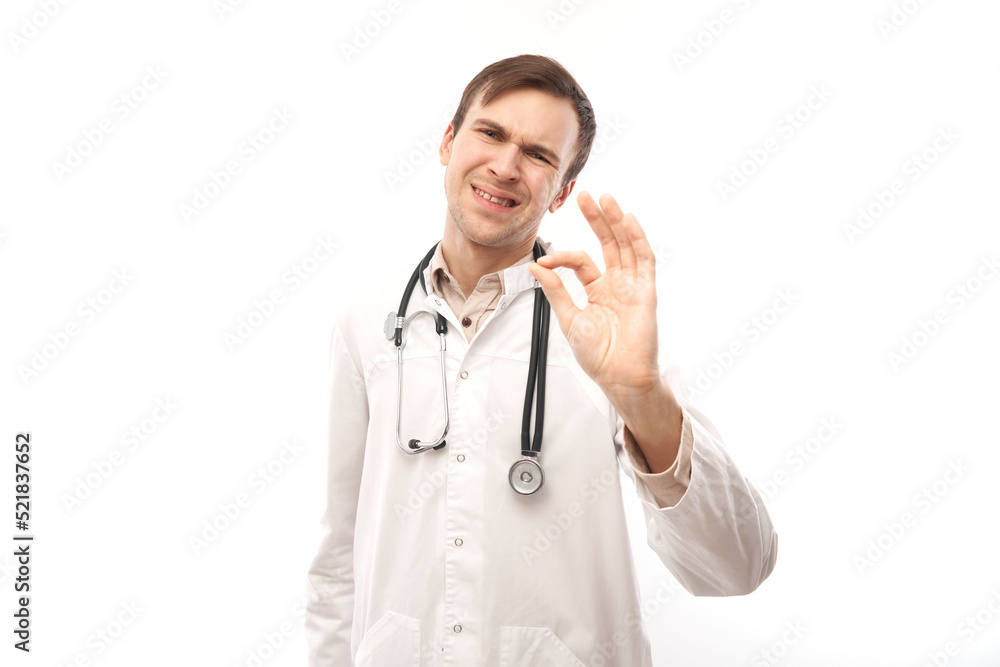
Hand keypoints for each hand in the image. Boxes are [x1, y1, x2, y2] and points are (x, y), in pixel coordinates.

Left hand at [528, 191, 661, 403]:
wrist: (618, 376)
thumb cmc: (597, 355)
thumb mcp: (568, 318)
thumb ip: (555, 290)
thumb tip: (535, 266)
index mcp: (598, 290)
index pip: (582, 261)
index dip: (563, 256)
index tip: (545, 259)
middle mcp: (617, 283)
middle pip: (607, 243)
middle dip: (597, 219)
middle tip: (585, 195)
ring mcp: (633, 285)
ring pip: (626, 245)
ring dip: (616, 221)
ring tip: (605, 198)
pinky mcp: (646, 291)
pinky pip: (643, 260)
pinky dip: (636, 239)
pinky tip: (627, 220)